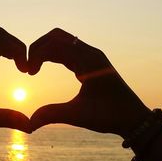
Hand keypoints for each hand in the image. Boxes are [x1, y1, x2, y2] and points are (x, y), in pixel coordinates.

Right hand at [29, 28, 150, 137]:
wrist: (133, 117)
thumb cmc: (110, 115)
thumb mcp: (79, 115)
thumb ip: (52, 115)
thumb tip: (29, 123)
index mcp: (89, 60)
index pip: (56, 44)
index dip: (37, 54)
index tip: (28, 72)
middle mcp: (90, 53)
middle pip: (57, 37)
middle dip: (38, 47)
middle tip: (28, 67)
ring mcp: (91, 56)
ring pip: (62, 42)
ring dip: (45, 51)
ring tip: (33, 69)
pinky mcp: (91, 62)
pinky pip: (68, 50)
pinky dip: (53, 55)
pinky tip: (45, 68)